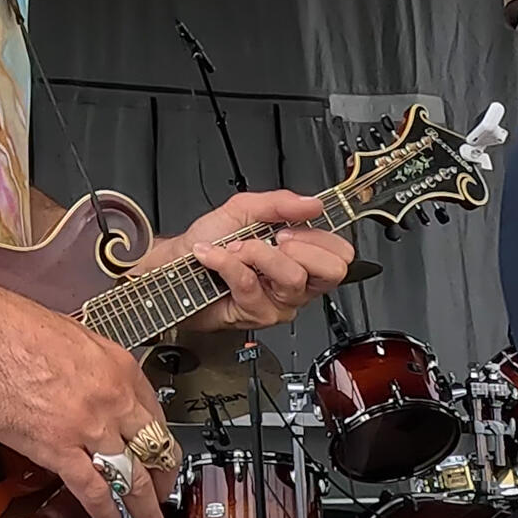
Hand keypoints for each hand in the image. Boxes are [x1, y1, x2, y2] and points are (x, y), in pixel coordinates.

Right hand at [0, 284, 178, 517]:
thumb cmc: (16, 330)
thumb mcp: (78, 340)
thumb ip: (98, 370)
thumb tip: (101, 390)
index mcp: (120, 367)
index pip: (157, 415)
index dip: (162, 443)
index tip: (162, 456)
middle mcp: (113, 398)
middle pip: (154, 449)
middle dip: (164, 480)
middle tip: (165, 497)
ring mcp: (88, 425)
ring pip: (132, 477)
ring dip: (145, 510)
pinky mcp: (56, 448)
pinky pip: (92, 489)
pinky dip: (106, 513)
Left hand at [141, 190, 353, 331]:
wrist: (177, 263)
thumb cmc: (211, 239)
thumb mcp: (245, 209)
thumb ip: (280, 203)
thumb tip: (313, 203)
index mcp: (302, 256)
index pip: (340, 254)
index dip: (320, 237)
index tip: (290, 227)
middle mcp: (296, 283)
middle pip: (331, 272)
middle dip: (301, 247)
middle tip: (273, 239)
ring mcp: (279, 302)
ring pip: (291, 277)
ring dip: (257, 253)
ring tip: (234, 248)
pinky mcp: (255, 314)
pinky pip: (252, 284)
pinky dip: (227, 263)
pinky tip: (213, 256)